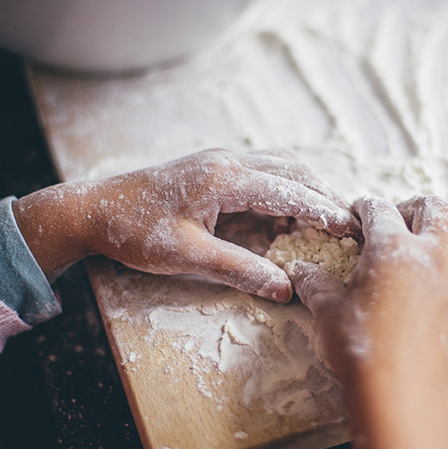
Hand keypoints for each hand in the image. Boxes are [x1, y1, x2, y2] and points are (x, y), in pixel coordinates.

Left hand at [12, 149, 360, 301]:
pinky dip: (287, 187)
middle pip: (293, 169)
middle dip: (325, 194)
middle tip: (352, 221)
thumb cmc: (137, 233)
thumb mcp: (189, 257)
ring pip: (281, 165)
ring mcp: (222, 160)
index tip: (351, 226)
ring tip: (332, 215)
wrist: (95, 209)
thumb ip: (240, 270)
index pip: (288, 190)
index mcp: (225, 178)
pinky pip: (264, 171)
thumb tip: (285, 289)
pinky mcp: (215, 168)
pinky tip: (294, 208)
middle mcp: (229, 160)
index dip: (322, 209)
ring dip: (308, 187)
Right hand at [287, 195, 447, 448]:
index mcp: (392, 246)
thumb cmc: (361, 349)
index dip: (364, 208)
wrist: (404, 394)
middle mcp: (431, 252)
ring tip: (429, 241)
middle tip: (395, 222)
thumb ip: (315, 284)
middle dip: (411, 207)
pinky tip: (441, 277)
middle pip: (433, 207)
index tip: (358, 216)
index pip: (379, 209)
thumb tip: (301, 270)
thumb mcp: (327, 312)